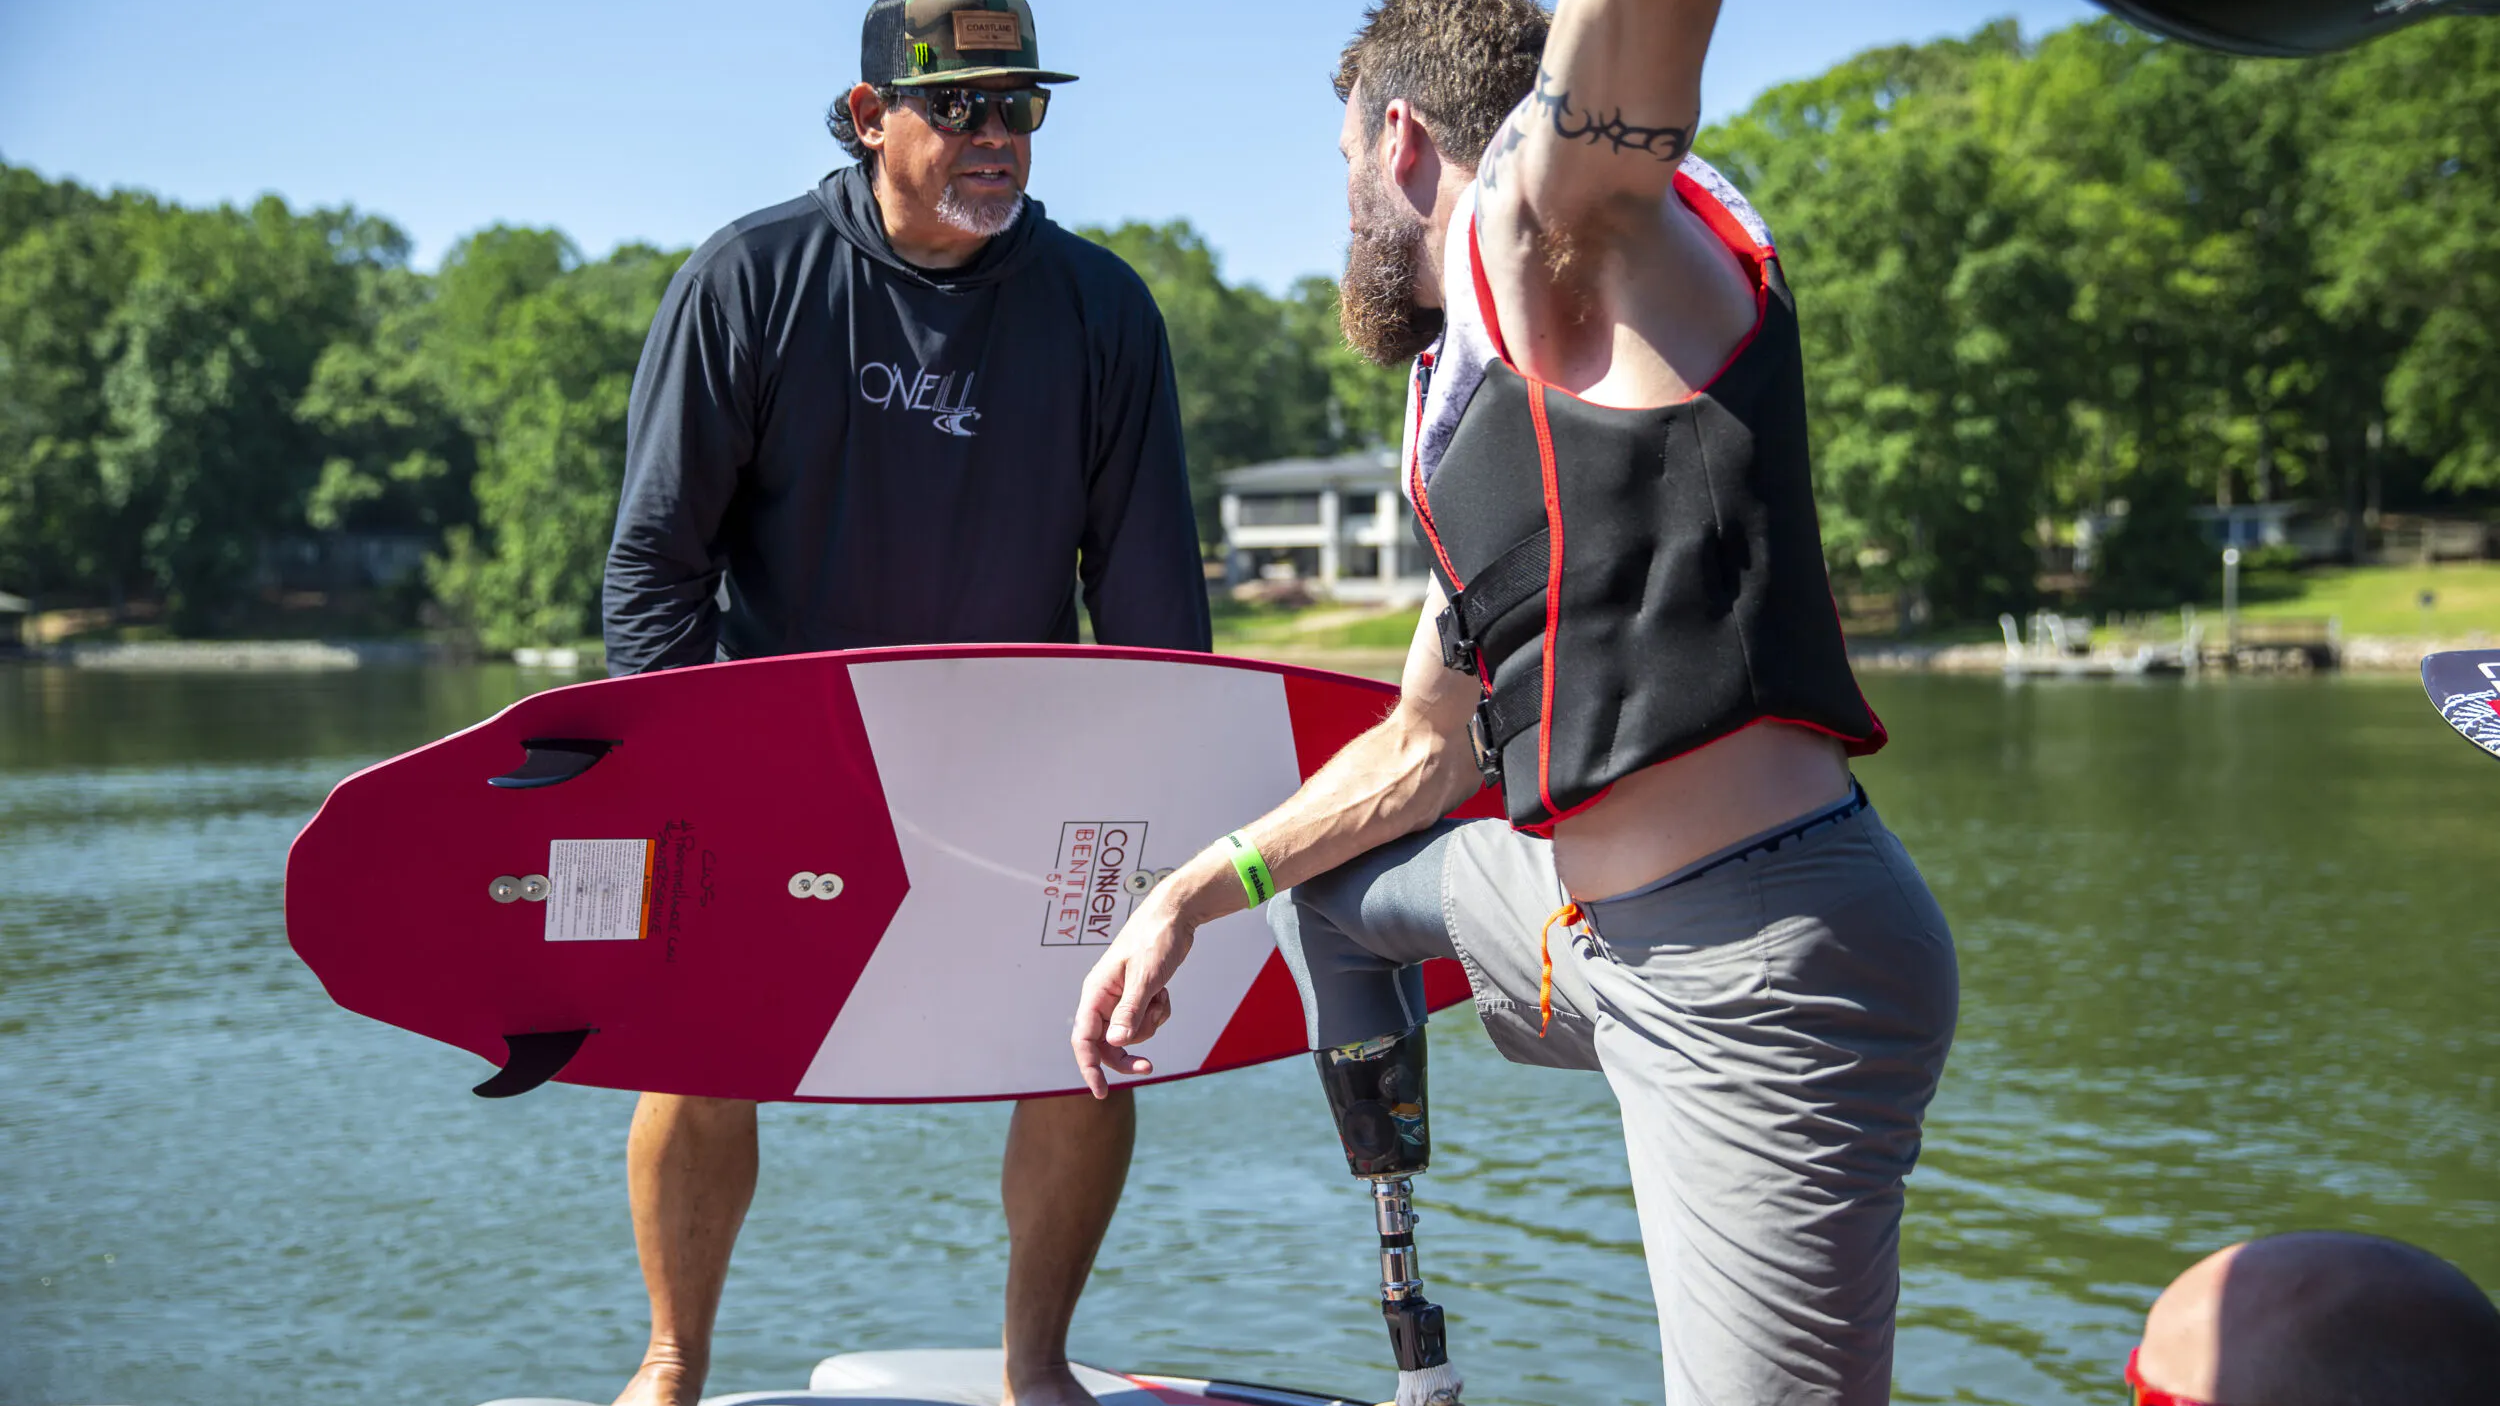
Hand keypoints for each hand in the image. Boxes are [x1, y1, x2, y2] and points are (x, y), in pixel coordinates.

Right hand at [1070, 900, 1191, 1097]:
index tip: (1101, 1092)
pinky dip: (1158, 1012)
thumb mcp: (1146, 977)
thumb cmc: (1156, 940)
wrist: (1174, 916)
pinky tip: (1164, 992)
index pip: (1084, 1039)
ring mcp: (1120, 997)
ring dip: (1150, 1023)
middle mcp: (1103, 998)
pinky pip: (1145, 1020)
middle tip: (1150, 1068)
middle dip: (1128, 1054)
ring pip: (1130, 1033)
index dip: (1089, 1068)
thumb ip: (1130, 1011)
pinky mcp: (1137, 995)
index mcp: (1096, 992)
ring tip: (1161, 997)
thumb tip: (1115, 1044)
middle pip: (1107, 1044)